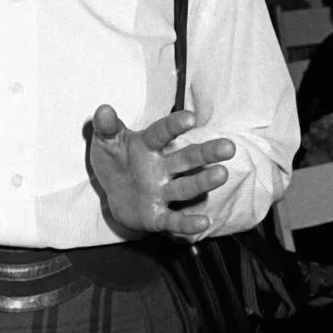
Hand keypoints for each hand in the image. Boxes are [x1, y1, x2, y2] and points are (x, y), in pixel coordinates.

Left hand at [89, 105, 234, 235]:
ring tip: (222, 174)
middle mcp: (161, 167)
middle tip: (229, 146)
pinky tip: (203, 221)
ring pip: (185, 186)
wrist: (113, 193)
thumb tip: (103, 110)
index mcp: (148, 145)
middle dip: (206, 153)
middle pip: (186, 159)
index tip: (191, 117)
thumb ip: (106, 126)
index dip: (174, 125)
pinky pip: (173, 220)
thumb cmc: (115, 160)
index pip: (162, 133)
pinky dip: (187, 222)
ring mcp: (162, 191)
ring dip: (203, 182)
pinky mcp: (158, 216)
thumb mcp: (105, 141)